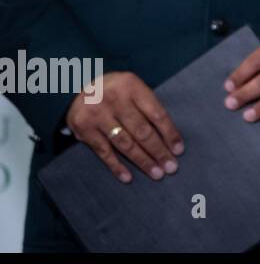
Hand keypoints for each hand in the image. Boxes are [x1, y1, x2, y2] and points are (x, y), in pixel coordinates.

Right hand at [65, 72, 182, 183]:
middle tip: (171, 168)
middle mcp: (114, 99)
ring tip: (156, 174)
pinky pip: (104, 152)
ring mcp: (97, 115)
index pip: (156, 114)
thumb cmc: (116, 91)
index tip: (179, 151)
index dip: (169, 134)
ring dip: (142, 161)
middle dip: (158, 151)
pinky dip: (117, 166)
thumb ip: (147, 106)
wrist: (77, 88)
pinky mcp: (83, 129)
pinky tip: (128, 177)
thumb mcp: (132, 88)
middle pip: (142, 131)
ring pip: (125, 143)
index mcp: (132, 86)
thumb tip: (169, 138)